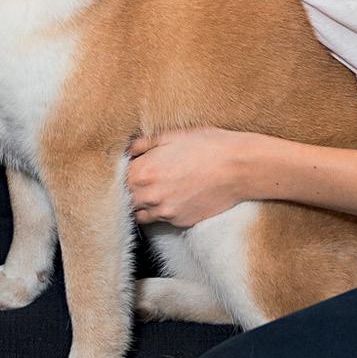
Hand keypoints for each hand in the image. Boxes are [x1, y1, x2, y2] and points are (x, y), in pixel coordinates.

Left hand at [127, 127, 254, 227]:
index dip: (126, 171)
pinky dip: (164, 210)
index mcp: (142, 173)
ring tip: (161, 188)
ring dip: (145, 203)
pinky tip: (177, 195)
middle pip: (126, 199)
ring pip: (142, 213)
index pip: (118, 179)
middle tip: (147, 177)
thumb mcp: (172, 135)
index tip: (134, 165)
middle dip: (132, 189)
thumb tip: (128, 151)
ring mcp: (165, 213)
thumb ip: (143, 144)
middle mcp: (149, 197)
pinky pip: (163, 219)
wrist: (239, 167)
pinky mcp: (180, 222)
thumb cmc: (207, 146)